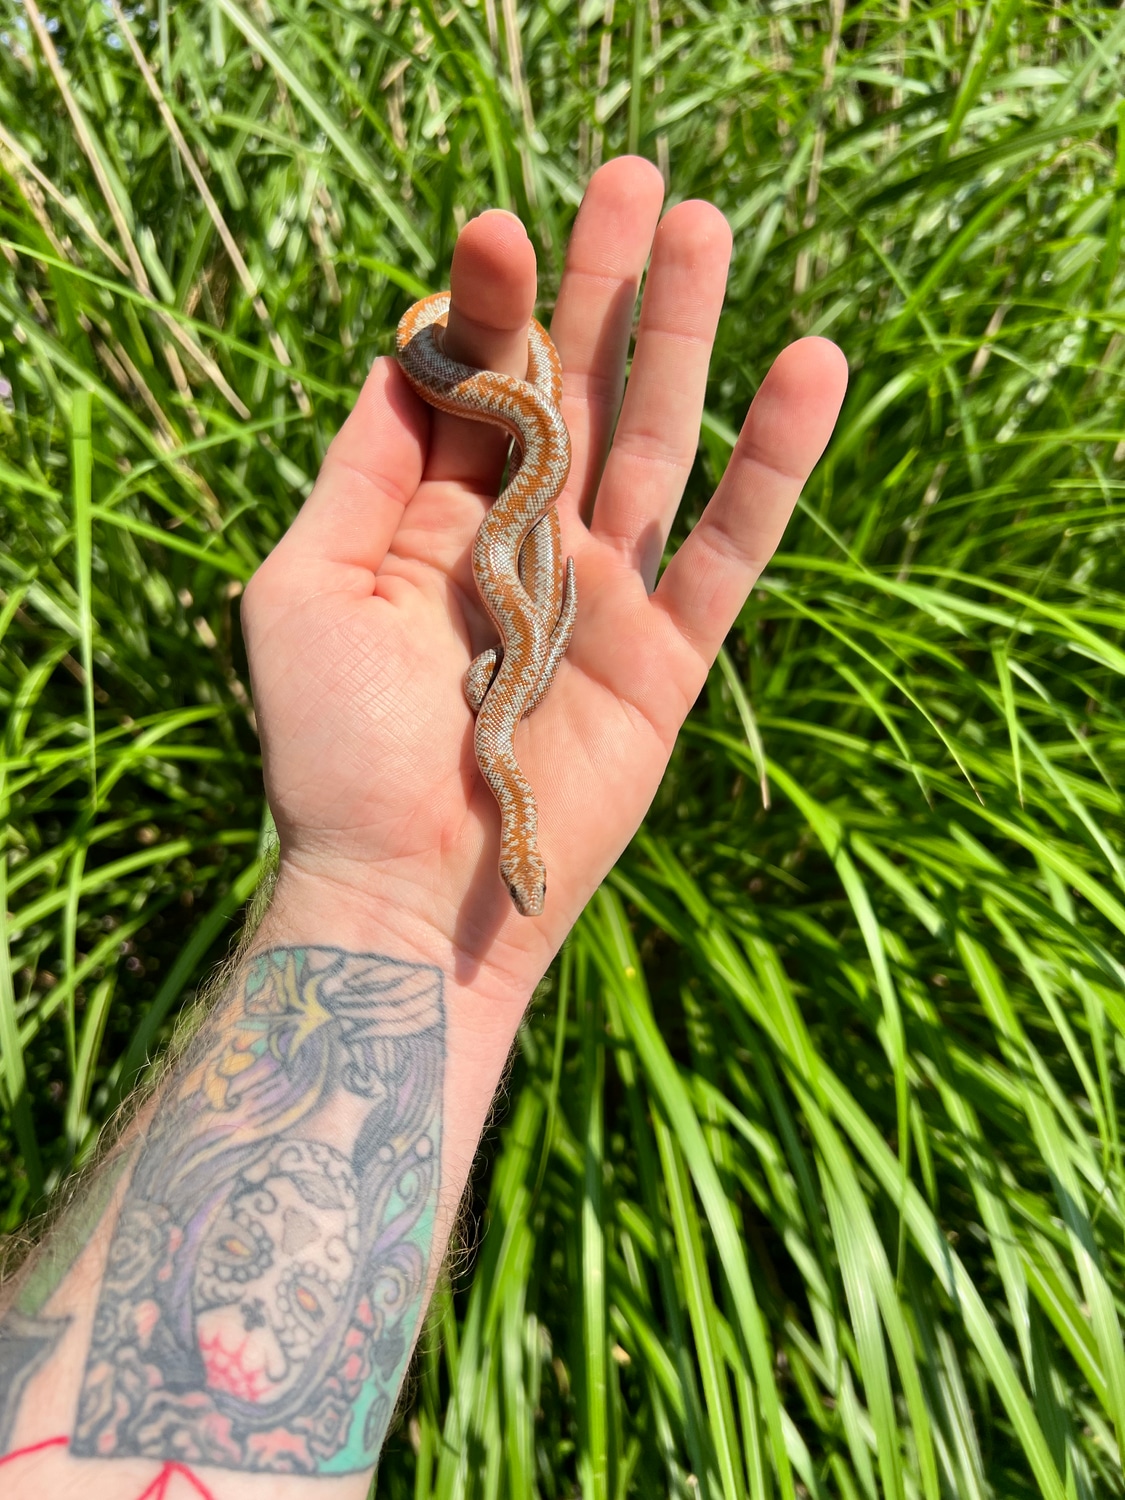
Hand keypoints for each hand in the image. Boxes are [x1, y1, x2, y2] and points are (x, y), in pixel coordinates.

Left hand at [242, 157, 847, 1002]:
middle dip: (602, 287)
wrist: (405, 891)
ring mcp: (605, 596)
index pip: (477, 384)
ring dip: (685, 339)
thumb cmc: (334, 750)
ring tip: (707, 226)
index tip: (499, 226)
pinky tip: (809, 370)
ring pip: (657, 443)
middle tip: (633, 176)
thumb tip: (401, 352)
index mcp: (436, 518)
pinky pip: (733, 550)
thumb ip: (358, 468)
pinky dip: (773, 465)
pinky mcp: (668, 658)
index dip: (491, 304)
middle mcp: (528, 543)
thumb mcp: (304, 587)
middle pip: (578, 390)